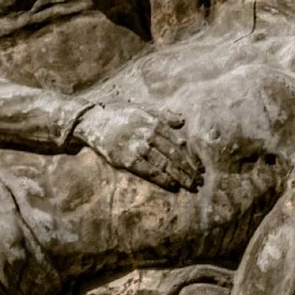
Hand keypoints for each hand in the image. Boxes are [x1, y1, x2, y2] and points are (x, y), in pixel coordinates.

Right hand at [74, 101, 202, 189]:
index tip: (200, 168)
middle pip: (174, 156)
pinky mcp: (127, 160)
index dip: (190, 157)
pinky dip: (162, 179)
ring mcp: (138, 148)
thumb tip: (182, 122)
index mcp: (154, 123)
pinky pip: (149, 171)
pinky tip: (172, 185)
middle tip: (199, 181)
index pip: (178, 144)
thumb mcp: (142, 109)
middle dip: (188, 170)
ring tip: (190, 185)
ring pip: (164, 165)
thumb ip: (163, 115)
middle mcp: (148, 135)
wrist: (94, 122)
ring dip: (179, 176)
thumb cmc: (119, 114)